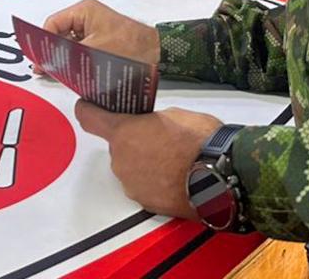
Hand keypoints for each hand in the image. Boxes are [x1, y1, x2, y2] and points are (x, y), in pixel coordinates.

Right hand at [43, 0, 159, 63]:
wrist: (158, 53)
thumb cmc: (131, 46)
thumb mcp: (94, 50)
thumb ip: (68, 55)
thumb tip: (48, 63)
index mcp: (84, 10)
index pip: (53, 23)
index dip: (43, 42)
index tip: (39, 60)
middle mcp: (87, 16)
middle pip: (59, 34)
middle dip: (52, 52)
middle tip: (44, 70)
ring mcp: (93, 29)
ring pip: (69, 44)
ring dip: (63, 58)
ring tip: (56, 73)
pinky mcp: (100, 41)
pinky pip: (80, 50)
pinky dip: (74, 60)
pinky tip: (71, 74)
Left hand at [76, 101, 222, 218]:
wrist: (221, 176)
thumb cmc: (198, 139)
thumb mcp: (174, 115)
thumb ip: (151, 121)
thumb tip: (151, 127)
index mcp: (123, 132)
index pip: (88, 118)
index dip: (87, 109)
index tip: (88, 105)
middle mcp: (120, 160)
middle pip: (117, 146)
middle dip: (132, 141)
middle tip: (157, 136)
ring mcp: (131, 184)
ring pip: (131, 167)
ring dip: (144, 162)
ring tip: (172, 159)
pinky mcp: (146, 203)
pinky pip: (144, 186)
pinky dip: (154, 181)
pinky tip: (175, 176)